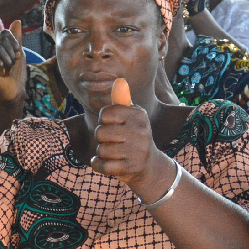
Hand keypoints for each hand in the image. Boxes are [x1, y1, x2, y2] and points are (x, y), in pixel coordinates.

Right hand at [0, 12, 25, 103]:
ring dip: (6, 60)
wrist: (14, 91)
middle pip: (1, 39)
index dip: (13, 42)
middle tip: (9, 66)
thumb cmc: (16, 74)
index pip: (3, 33)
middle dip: (11, 54)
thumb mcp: (18, 53)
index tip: (15, 53)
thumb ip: (15, 38)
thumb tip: (16, 21)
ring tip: (5, 70)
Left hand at [91, 79, 173, 195]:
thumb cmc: (134, 137)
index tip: (115, 126)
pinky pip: (103, 166)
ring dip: (102, 154)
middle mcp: (141, 131)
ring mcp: (137, 151)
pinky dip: (99, 166)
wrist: (150, 166)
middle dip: (102, 139)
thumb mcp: (131, 117)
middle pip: (100, 132)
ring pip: (101, 150)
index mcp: (139, 115)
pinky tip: (108, 164)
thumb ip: (122, 100)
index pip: (105, 114)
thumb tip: (119, 81)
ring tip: (115, 153)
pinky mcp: (131, 168)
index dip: (104, 122)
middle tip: (115, 142)